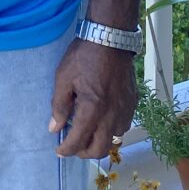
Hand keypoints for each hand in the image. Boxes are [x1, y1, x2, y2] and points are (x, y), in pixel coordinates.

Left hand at [49, 39, 136, 156]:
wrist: (110, 37)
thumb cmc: (84, 56)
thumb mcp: (63, 77)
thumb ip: (59, 105)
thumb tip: (54, 128)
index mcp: (92, 110)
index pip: (78, 142)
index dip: (66, 150)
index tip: (59, 151)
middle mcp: (111, 115)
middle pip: (100, 149)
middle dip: (84, 152)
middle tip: (74, 145)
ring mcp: (125, 109)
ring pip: (114, 138)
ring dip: (100, 140)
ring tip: (89, 130)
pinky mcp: (133, 101)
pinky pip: (124, 124)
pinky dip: (112, 128)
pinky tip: (104, 117)